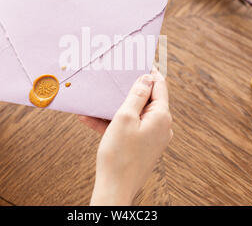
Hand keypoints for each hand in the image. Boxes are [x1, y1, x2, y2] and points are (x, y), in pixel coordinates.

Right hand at [80, 69, 172, 204]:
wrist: (114, 190)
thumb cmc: (119, 155)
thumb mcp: (125, 118)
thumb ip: (136, 95)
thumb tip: (146, 78)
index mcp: (161, 117)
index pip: (159, 85)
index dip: (148, 72)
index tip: (136, 61)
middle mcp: (161, 126)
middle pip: (146, 100)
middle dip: (126, 90)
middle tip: (112, 79)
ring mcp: (152, 137)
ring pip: (134, 114)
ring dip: (114, 108)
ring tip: (95, 102)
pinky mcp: (141, 146)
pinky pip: (128, 128)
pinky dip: (112, 123)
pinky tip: (90, 119)